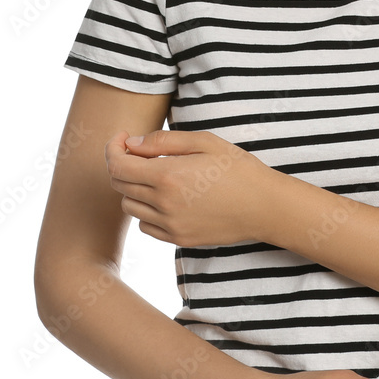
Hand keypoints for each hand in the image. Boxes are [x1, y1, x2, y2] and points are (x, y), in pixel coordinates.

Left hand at [104, 129, 273, 246]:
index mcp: (168, 175)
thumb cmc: (238, 169)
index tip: (123, 139)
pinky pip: (146, 226)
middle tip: (138, 153)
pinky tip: (165, 198)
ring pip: (129, 207)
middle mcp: (163, 203)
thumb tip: (133, 144)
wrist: (265, 207)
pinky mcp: (179, 239)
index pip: (118, 165)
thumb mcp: (205, 142)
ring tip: (154, 175)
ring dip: (133, 188)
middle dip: (122, 164)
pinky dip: (146, 211)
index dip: (113, 148)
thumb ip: (164, 141)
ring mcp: (170, 225)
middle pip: (119, 185)